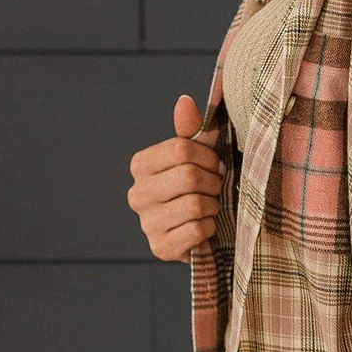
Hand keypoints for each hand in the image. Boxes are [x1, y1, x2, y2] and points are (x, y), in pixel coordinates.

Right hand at [127, 93, 224, 263]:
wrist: (203, 230)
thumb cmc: (201, 186)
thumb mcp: (199, 154)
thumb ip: (192, 129)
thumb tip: (184, 102)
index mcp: (141, 164)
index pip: (182, 149)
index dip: (208, 156)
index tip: (213, 165)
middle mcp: (136, 194)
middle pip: (189, 176)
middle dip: (213, 182)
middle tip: (215, 188)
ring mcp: (146, 224)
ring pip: (195, 204)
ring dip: (213, 205)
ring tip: (209, 207)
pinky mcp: (160, 249)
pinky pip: (198, 230)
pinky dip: (210, 228)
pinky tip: (204, 227)